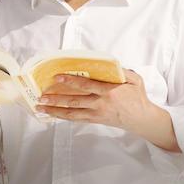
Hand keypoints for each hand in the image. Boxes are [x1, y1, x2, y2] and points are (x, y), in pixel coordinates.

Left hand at [35, 69, 180, 152]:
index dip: (70, 81)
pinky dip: (64, 117)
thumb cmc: (138, 98)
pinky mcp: (96, 120)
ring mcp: (97, 114)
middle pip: (74, 101)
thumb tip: (108, 63)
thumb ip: (122, 71)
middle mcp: (100, 104)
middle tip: (41, 96)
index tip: (57, 77)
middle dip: (56, 99)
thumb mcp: (135, 80)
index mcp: (110, 92)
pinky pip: (77, 119)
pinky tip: (53, 114)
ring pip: (72, 113)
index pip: (86, 85)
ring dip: (55, 110)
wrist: (142, 119)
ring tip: (41, 108)